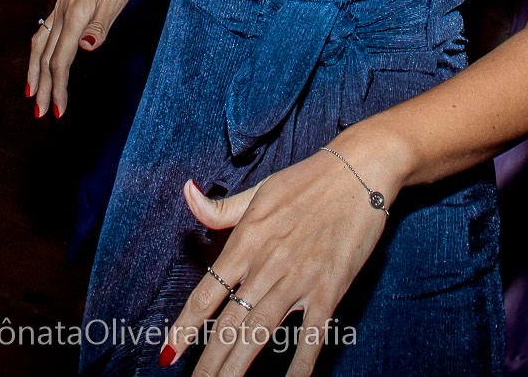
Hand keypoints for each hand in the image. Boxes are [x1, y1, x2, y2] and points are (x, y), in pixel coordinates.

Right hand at [27, 0, 143, 117]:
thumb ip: (100, 24)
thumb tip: (85, 49)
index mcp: (75, 15)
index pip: (61, 60)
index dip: (58, 88)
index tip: (58, 112)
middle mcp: (63, 12)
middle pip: (46, 57)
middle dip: (43, 87)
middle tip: (41, 114)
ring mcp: (62, 6)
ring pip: (41, 44)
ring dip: (35, 71)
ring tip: (32, 92)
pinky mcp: (66, 1)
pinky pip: (45, 31)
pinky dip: (39, 51)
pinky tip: (42, 56)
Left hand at [160, 150, 392, 375]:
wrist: (358, 171)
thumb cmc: (306, 181)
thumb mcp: (257, 192)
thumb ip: (220, 209)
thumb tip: (186, 193)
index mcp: (245, 242)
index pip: (205, 295)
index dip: (184, 328)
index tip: (168, 354)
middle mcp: (266, 266)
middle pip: (228, 325)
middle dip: (208, 363)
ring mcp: (298, 280)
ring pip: (260, 334)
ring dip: (238, 368)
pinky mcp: (330, 289)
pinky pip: (311, 335)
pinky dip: (299, 364)